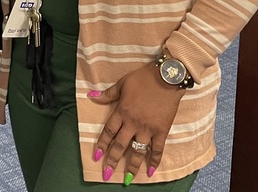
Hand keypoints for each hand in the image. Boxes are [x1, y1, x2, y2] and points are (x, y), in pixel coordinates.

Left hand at [88, 62, 184, 182]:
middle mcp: (133, 123)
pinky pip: (157, 149)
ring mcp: (148, 129)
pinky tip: (151, 171)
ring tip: (128, 179)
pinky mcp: (161, 131)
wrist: (167, 78)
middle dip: (112, 160)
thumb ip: (108, 94)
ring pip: (137, 151)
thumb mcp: (122, 83)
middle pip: (120, 145)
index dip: (102, 144)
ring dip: (132, 165)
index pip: (108, 131)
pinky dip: (154, 161)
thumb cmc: (143, 78)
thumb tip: (91, 96)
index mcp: (122, 111)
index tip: (96, 156)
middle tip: (107, 174)